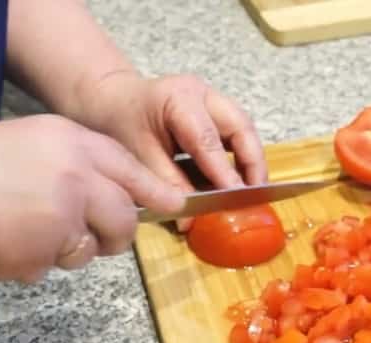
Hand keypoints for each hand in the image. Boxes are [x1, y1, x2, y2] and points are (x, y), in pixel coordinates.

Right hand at [0, 115, 183, 281]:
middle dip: (116, 234)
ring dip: (70, 248)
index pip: (130, 170)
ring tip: (27, 227)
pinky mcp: (43, 254)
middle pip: (123, 217)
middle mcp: (77, 178)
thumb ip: (81, 162)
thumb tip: (121, 193)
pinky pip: (55, 266)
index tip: (176, 205)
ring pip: (92, 249)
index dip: (154, 191)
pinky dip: (36, 261)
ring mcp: (62, 218)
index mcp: (75, 144)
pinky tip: (8, 240)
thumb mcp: (35, 140)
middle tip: (98, 237)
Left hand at [78, 72, 268, 229]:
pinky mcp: (217, 111)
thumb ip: (168, 186)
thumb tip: (191, 221)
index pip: (208, 140)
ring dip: (251, 161)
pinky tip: (240, 180)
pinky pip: (237, 134)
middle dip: (253, 163)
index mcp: (179, 99)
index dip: (224, 172)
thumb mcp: (139, 157)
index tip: (236, 198)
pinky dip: (242, 157)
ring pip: (245, 129)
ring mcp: (213, 100)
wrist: (114, 99)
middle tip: (256, 195)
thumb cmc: (121, 123)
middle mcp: (203, 94)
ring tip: (252, 192)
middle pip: (241, 127)